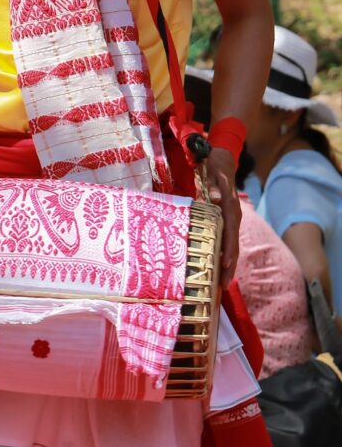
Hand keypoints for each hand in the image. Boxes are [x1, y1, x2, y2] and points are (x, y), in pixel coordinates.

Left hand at [206, 147, 239, 285]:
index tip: (226, 266)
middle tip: (223, 286)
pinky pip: (225, 241)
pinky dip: (222, 255)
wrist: (221, 159)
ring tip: (221, 285)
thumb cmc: (214, 164)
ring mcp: (230, 220)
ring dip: (227, 265)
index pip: (231, 233)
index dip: (229, 250)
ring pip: (230, 246)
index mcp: (230, 208)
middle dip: (229, 266)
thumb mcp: (214, 170)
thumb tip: (218, 197)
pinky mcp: (225, 221)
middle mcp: (233, 217)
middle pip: (233, 245)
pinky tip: (217, 268)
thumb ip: (216, 183)